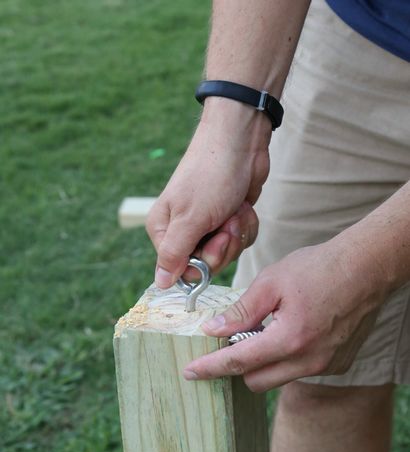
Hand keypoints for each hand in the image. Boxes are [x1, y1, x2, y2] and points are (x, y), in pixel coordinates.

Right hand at [146, 98, 270, 287]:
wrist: (241, 141)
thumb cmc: (211, 175)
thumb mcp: (190, 219)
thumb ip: (174, 254)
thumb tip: (159, 284)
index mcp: (164, 231)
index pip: (181, 271)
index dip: (203, 262)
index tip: (216, 240)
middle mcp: (183, 231)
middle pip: (207, 265)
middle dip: (224, 245)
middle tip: (226, 220)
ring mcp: (208, 226)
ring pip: (227, 254)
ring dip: (237, 232)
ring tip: (233, 208)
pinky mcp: (229, 220)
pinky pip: (241, 240)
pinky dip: (246, 225)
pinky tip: (242, 206)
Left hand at [183, 240, 386, 391]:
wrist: (367, 268)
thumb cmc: (319, 268)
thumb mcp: (272, 282)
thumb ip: (241, 310)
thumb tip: (213, 330)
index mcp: (290, 340)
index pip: (239, 363)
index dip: (210, 368)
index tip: (190, 372)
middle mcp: (309, 361)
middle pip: (256, 381)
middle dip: (238, 367)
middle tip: (231, 341)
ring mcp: (326, 366)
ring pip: (278, 378)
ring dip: (263, 362)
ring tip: (266, 330)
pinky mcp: (337, 365)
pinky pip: (299, 371)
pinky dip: (287, 358)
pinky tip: (292, 331)